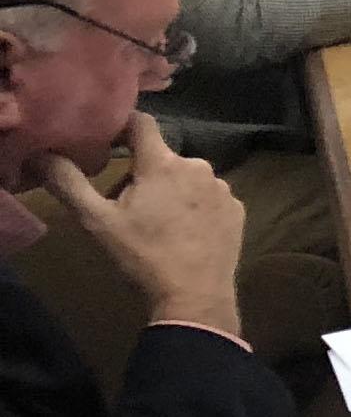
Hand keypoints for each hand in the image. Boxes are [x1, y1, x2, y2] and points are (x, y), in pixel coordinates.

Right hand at [36, 113, 244, 335]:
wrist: (194, 295)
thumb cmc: (143, 255)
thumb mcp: (97, 222)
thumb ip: (70, 184)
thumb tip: (44, 155)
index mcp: (162, 163)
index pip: (141, 124)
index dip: (122, 126)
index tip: (108, 141)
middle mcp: (198, 166)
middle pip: (161, 160)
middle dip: (142, 177)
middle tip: (127, 209)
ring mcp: (222, 187)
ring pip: (187, 180)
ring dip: (170, 194)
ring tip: (157, 228)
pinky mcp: (236, 209)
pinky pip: (209, 200)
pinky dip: (195, 210)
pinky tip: (185, 236)